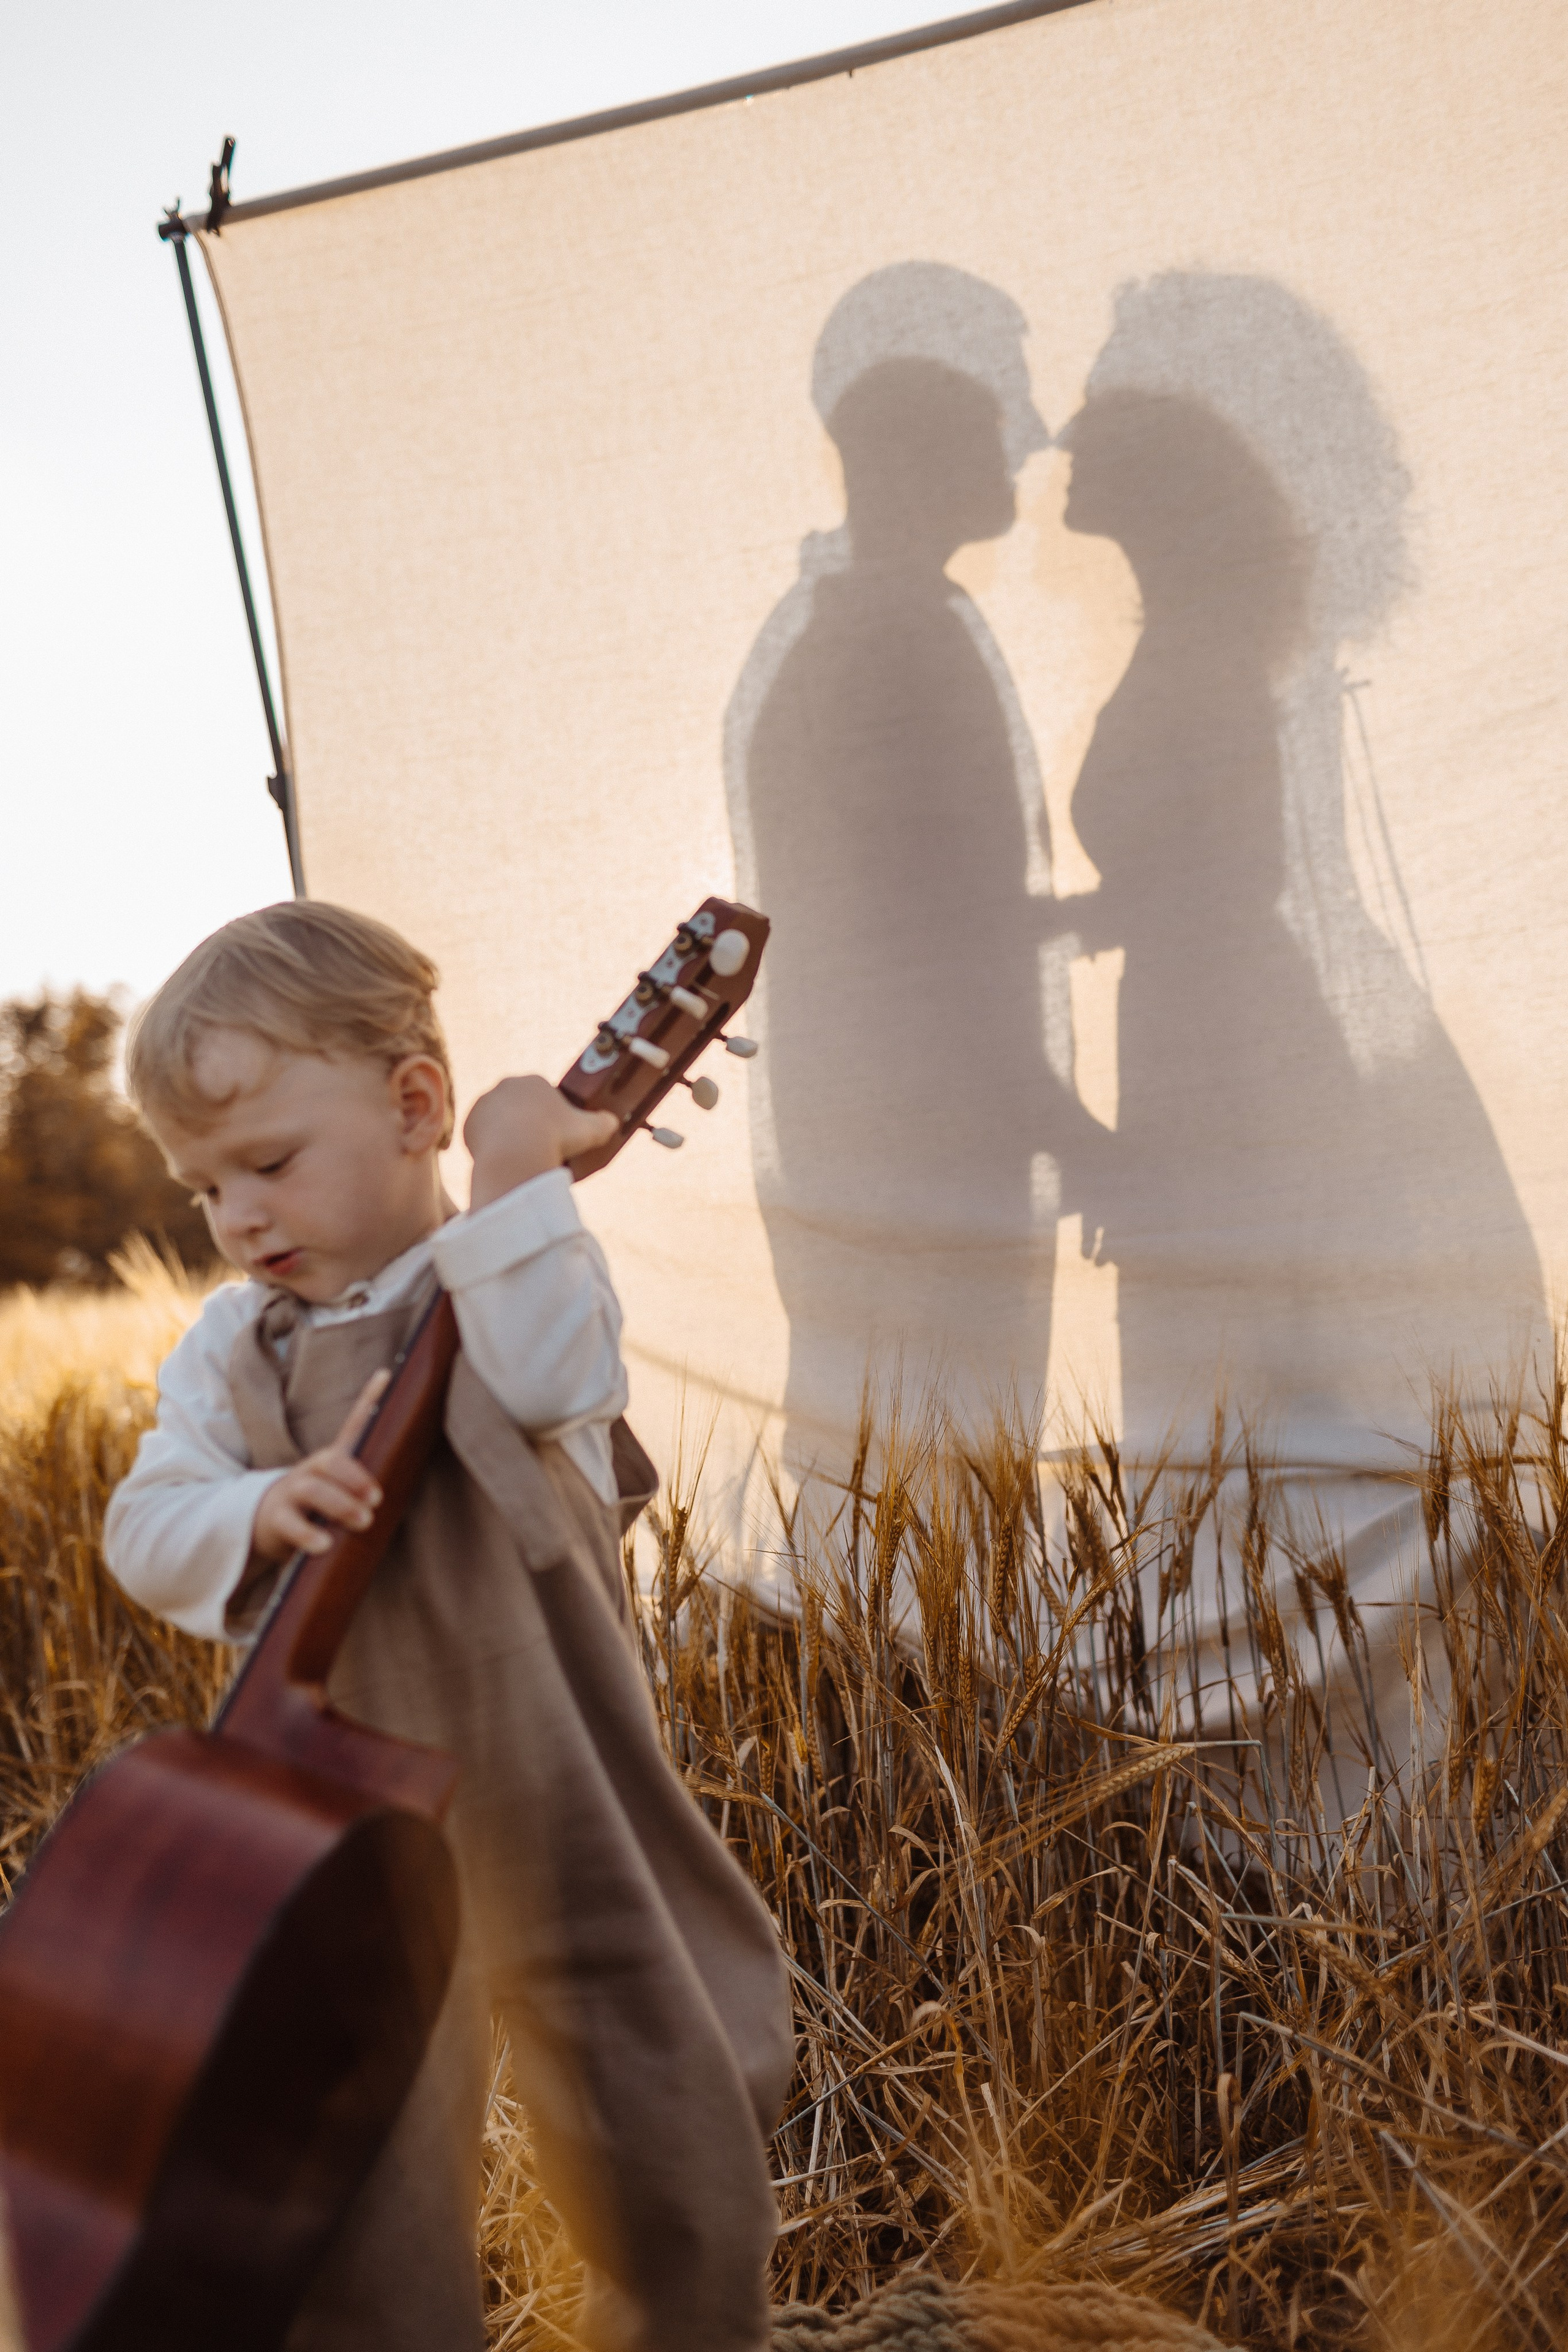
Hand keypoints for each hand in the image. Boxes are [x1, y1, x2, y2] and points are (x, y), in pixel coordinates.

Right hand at [249, 1369, 389, 1565]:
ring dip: (339, 1504)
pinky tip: (324, 1544)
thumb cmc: (317, 1508)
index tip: (386, 1376)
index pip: (353, 1427)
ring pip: (311, 1490)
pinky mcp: (276, 1518)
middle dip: (355, 1477)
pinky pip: (290, 1523)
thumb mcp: (340, 1492)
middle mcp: (310, 1471)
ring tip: (363, 1521)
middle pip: (331, 1461)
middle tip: (377, 1499)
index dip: (368, 1401)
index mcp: (332, 1461)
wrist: (266, 1524)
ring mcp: (291, 1492)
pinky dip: (308, 1534)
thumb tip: (406, 1488)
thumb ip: (365, 1489)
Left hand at [464, 1076, 618, 1209]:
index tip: (554, 1136)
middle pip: (519, 1107)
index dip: (551, 1119)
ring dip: (507, 1134)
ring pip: (499, 1120)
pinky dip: (490, 1146)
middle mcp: (507, 1085)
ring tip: (519, 1156)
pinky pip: (481, 1134)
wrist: (516, 1152)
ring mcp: (485, 1103)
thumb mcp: (591, 1129)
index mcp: (535, 1081)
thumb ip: (605, 1122)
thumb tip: (613, 1122)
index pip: (543, 1098)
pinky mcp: (470, 1121)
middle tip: (537, 1147)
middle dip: (527, 1124)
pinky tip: (501, 1158)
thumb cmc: (555, 1137)